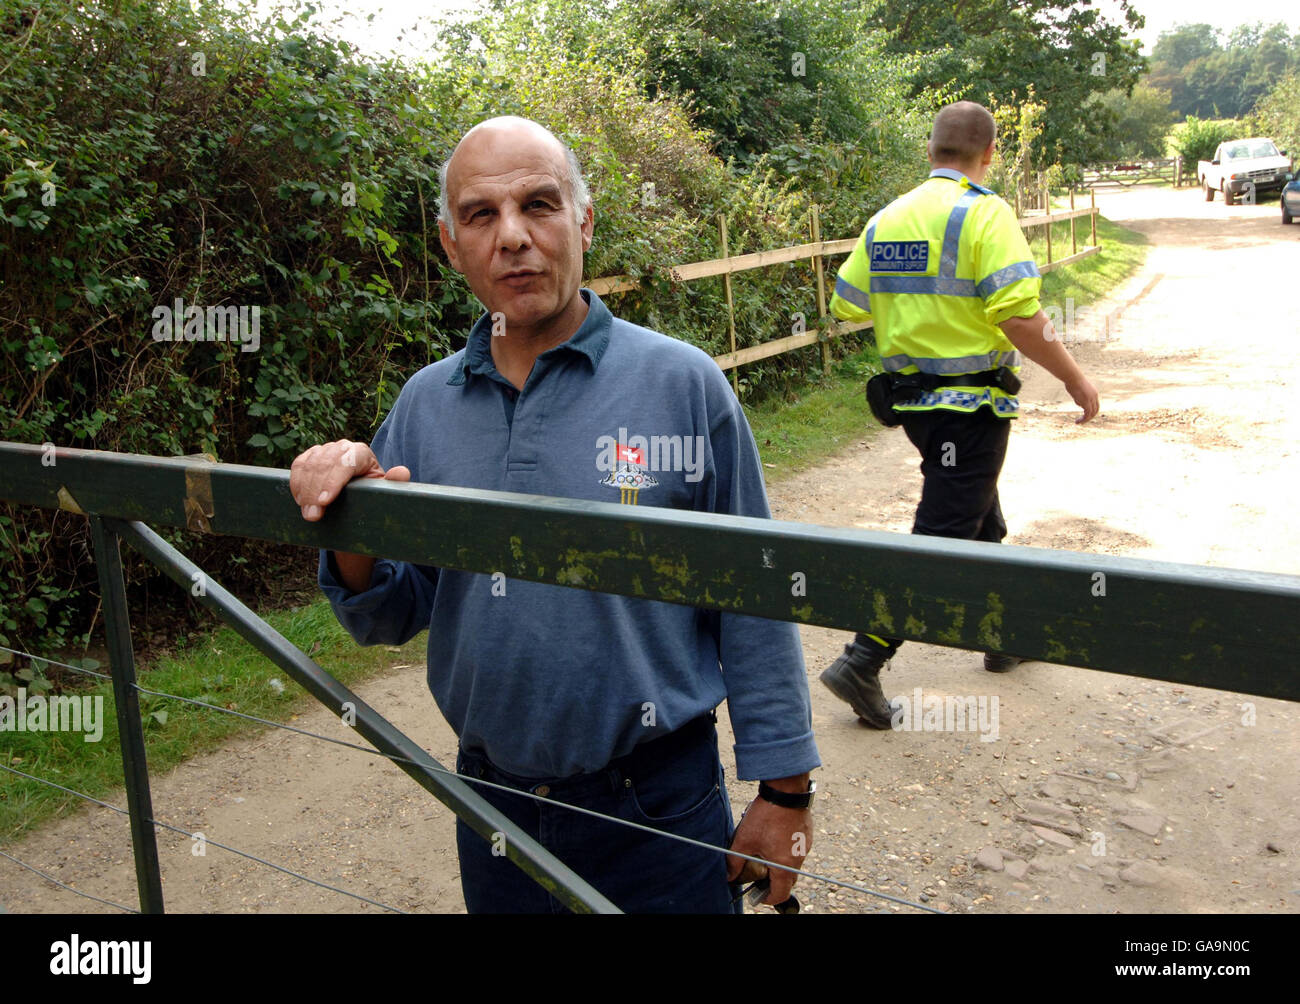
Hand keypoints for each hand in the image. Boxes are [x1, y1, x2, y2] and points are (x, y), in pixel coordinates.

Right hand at [289, 439, 410, 520]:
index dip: (334, 480)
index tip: (326, 502)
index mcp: (362, 453)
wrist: (359, 497)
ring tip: (307, 513)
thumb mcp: (385, 493)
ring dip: (304, 490)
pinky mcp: (310, 457)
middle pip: (324, 463)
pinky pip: (298, 466)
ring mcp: (325, 450)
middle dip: (316, 491)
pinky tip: (300, 500)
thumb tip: (401, 472)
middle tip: (313, 515)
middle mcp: (342, 447)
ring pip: (309, 464)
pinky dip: (296, 483)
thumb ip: (394, 483)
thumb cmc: (374, 495)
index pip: (346, 461)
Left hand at [726, 796, 812, 906]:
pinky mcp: (807, 833)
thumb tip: (730, 875)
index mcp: (785, 865)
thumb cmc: (766, 815)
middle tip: (759, 874)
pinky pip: (797, 849)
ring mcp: (805, 845)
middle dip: (774, 881)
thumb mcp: (744, 839)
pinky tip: (774, 836)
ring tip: (764, 851)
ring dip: (780, 864)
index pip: (781, 894)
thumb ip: (735, 861)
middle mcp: (799, 858)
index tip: (759, 895)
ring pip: (793, 863)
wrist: (786, 790)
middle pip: (788, 880)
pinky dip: (786, 850)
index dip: (769, 899)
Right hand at [1066, 376, 1099, 423]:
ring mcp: (1091, 399)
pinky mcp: (1086, 402)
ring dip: (1085, 420)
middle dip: (1089, 416)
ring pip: (1092, 414)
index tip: (1083, 414)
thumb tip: (1079, 402)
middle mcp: (1095, 396)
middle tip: (1082, 421)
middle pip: (1096, 410)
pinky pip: (1087, 414)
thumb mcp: (1077, 389)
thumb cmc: (1072, 380)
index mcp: (1093, 392)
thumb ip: (1079, 396)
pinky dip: (1083, 419)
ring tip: (1078, 423)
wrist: (1073, 377)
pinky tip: (1077, 422)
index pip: (1095, 404)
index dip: (1091, 410)